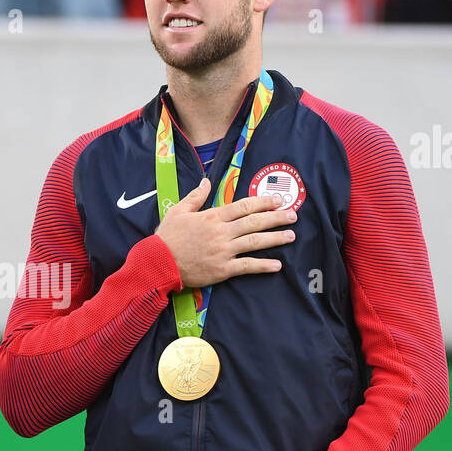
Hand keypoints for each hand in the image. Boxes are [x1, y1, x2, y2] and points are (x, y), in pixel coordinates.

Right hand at [155, 181, 296, 287]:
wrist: (158, 263)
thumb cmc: (167, 237)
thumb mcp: (178, 211)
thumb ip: (195, 196)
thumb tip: (207, 181)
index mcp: (212, 216)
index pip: (243, 206)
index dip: (263, 202)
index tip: (278, 200)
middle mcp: (221, 232)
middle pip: (254, 222)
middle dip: (276, 218)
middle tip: (293, 215)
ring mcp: (223, 251)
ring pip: (255, 242)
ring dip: (275, 238)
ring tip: (291, 236)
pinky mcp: (222, 270)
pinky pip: (247, 266)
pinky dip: (263, 265)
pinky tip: (277, 265)